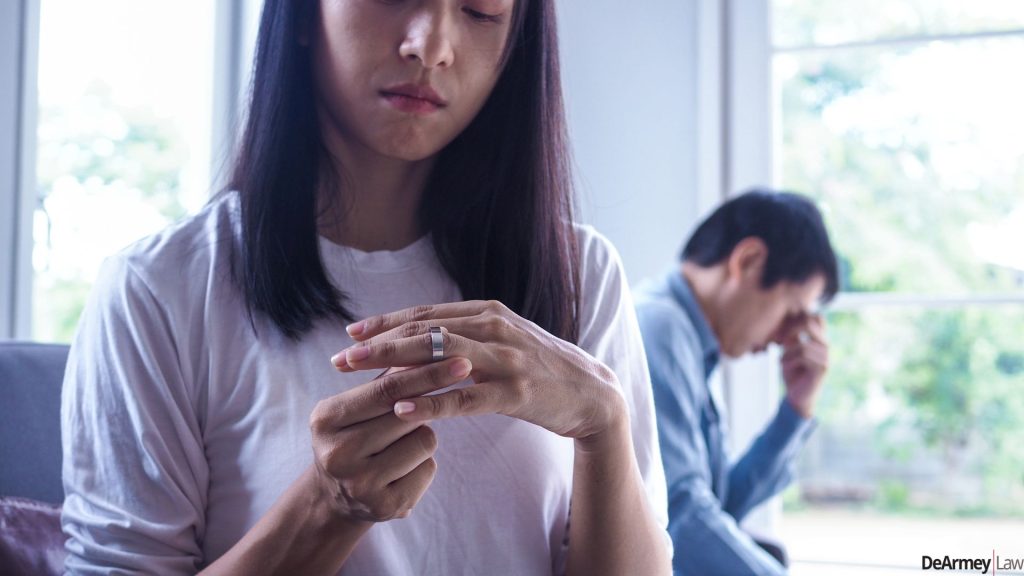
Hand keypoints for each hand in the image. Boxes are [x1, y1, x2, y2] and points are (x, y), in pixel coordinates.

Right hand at [309, 358, 470, 523]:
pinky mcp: (385, 508)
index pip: (386, 390)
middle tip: (445, 390)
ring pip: (426, 441)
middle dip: (429, 402)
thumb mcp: (359, 406)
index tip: (462, 360)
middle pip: (409, 415)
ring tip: (401, 443)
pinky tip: (404, 468)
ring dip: (424, 435)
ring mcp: (360, 485)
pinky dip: (425, 463)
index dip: (428, 372)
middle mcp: (337, 454)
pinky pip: (429, 469)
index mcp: (326, 419)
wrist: (337, 496)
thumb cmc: (357, 435)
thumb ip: (389, 378)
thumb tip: (434, 340)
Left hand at [332, 300, 625, 441]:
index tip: (351, 332)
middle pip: (426, 332)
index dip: (386, 322)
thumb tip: (421, 339)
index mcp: (488, 313)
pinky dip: (432, 403)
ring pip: (441, 359)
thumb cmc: (542, 367)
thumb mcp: (504, 339)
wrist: (593, 393)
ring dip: (395, 366)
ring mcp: (506, 360)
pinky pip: (466, 398)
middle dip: (379, 343)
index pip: (426, 314)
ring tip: (360, 375)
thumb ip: (467, 335)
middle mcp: (495, 329)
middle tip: (342, 356)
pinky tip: (403, 408)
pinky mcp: (516, 393)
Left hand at [776, 314, 827, 418]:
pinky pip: (804, 355)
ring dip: (787, 352)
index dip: (798, 317)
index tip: (782, 330)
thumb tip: (788, 316)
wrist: (796, 396)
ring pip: (803, 343)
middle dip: (789, 330)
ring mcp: (826, 356)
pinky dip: (789, 360)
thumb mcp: (789, 349)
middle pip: (809, 323)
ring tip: (781, 361)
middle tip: (778, 343)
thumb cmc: (792, 372)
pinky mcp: (823, 368)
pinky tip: (783, 366)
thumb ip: (792, 335)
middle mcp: (825, 345)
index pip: (816, 316)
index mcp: (819, 339)